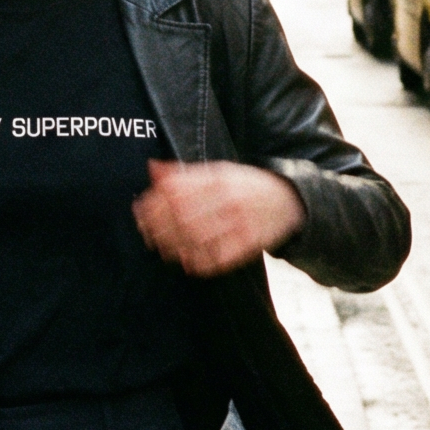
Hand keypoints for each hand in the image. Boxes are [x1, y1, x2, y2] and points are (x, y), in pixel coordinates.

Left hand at [133, 159, 305, 275]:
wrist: (289, 200)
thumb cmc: (246, 186)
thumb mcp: (219, 171)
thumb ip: (185, 174)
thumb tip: (152, 168)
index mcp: (219, 177)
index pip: (177, 190)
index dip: (154, 202)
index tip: (140, 210)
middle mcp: (229, 198)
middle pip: (183, 215)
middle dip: (159, 226)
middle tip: (146, 233)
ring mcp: (240, 221)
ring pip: (197, 237)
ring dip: (174, 245)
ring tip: (161, 248)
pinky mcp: (249, 242)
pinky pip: (219, 257)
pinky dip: (199, 261)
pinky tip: (186, 261)